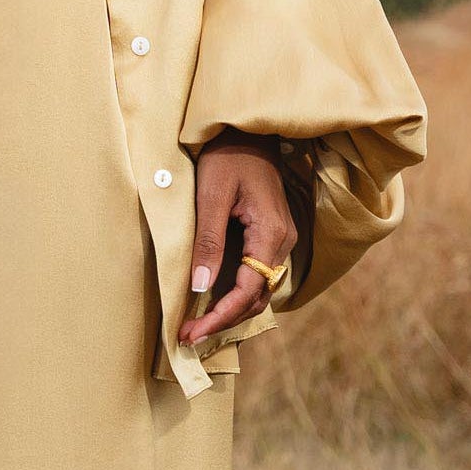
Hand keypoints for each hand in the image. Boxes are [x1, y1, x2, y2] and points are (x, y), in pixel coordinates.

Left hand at [178, 134, 297, 348]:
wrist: (247, 133)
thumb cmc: (227, 157)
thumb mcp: (211, 196)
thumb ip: (209, 241)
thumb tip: (201, 286)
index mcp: (271, 233)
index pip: (248, 290)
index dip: (220, 316)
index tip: (191, 332)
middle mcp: (283, 242)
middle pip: (257, 298)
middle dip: (223, 321)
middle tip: (188, 336)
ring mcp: (280, 241)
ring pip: (259, 292)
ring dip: (230, 312)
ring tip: (197, 326)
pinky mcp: (271, 238)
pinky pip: (257, 277)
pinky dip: (236, 296)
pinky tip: (213, 303)